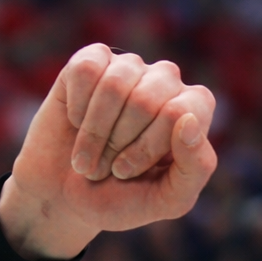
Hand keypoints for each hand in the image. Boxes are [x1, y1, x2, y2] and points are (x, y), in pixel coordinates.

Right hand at [0, 44, 217, 260]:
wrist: (65, 197)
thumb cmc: (124, 200)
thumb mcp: (169, 200)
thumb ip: (196, 168)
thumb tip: (188, 120)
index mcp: (194, 111)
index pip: (181, 113)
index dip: (148, 147)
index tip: (127, 171)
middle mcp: (167, 82)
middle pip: (146, 100)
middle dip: (118, 143)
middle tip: (106, 167)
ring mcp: (130, 68)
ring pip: (115, 85)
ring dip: (94, 130)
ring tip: (89, 152)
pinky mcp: (93, 60)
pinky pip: (87, 69)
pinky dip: (76, 105)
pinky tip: (76, 120)